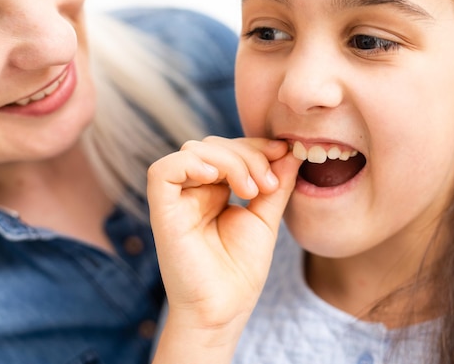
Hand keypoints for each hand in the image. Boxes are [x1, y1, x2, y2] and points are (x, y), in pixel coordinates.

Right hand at [147, 136, 299, 362]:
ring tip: (252, 190)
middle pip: (212, 145)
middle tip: (268, 184)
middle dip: (248, 154)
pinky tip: (215, 180)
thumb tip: (291, 151)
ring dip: (229, 161)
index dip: (256, 145)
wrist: (224, 309)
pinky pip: (163, 171)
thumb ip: (276, 184)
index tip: (285, 153)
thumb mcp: (265, 218)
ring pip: (193, 151)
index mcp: (214, 190)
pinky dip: (191, 165)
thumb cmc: (241, 270)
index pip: (229, 149)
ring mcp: (176, 200)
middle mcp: (192, 191)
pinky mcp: (162, 211)